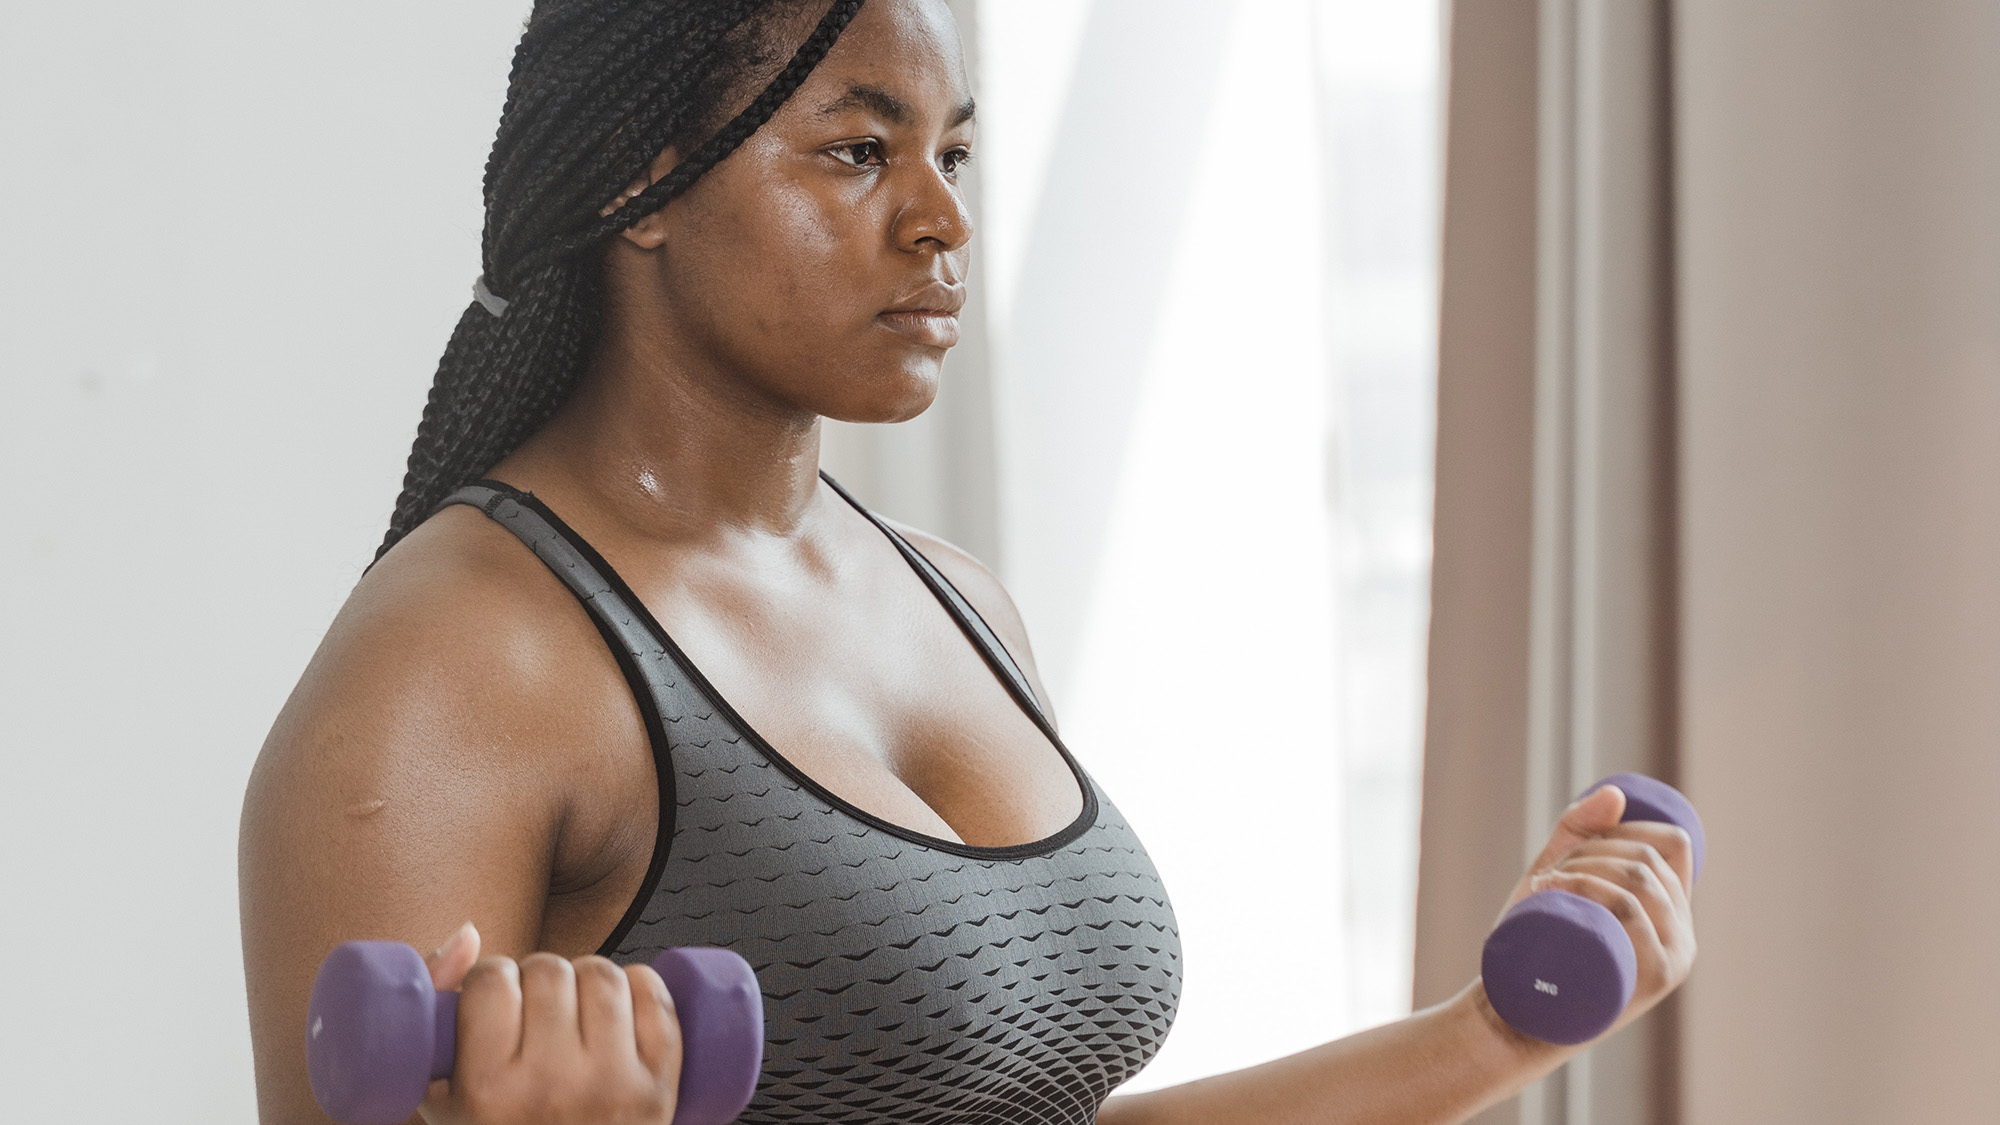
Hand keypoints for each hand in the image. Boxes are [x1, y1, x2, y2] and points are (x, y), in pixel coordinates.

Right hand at [419, 922, 683, 1124]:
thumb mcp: (441, 1094)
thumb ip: (431, 1011)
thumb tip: (467, 932)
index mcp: (488, 1092)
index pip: (491, 980)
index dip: (492, 979)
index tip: (495, 999)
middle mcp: (552, 1088)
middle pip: (549, 969)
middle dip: (540, 979)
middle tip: (538, 1011)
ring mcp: (612, 1087)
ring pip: (603, 973)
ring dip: (587, 980)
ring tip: (575, 1012)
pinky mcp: (659, 1085)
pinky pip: (655, 994)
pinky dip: (639, 988)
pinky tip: (618, 1011)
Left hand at [1495, 785, 1698, 1037]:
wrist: (1518, 1012)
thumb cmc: (1541, 944)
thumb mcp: (1559, 878)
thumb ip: (1579, 832)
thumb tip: (1614, 792)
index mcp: (1675, 915)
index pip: (1675, 845)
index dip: (1629, 826)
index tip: (1581, 842)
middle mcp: (1683, 939)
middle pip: (1648, 859)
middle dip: (1590, 849)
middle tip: (1546, 873)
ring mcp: (1670, 962)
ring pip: (1638, 881)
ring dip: (1582, 866)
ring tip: (1541, 883)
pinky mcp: (1650, 981)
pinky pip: (1631, 914)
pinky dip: (1589, 888)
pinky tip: (1554, 887)